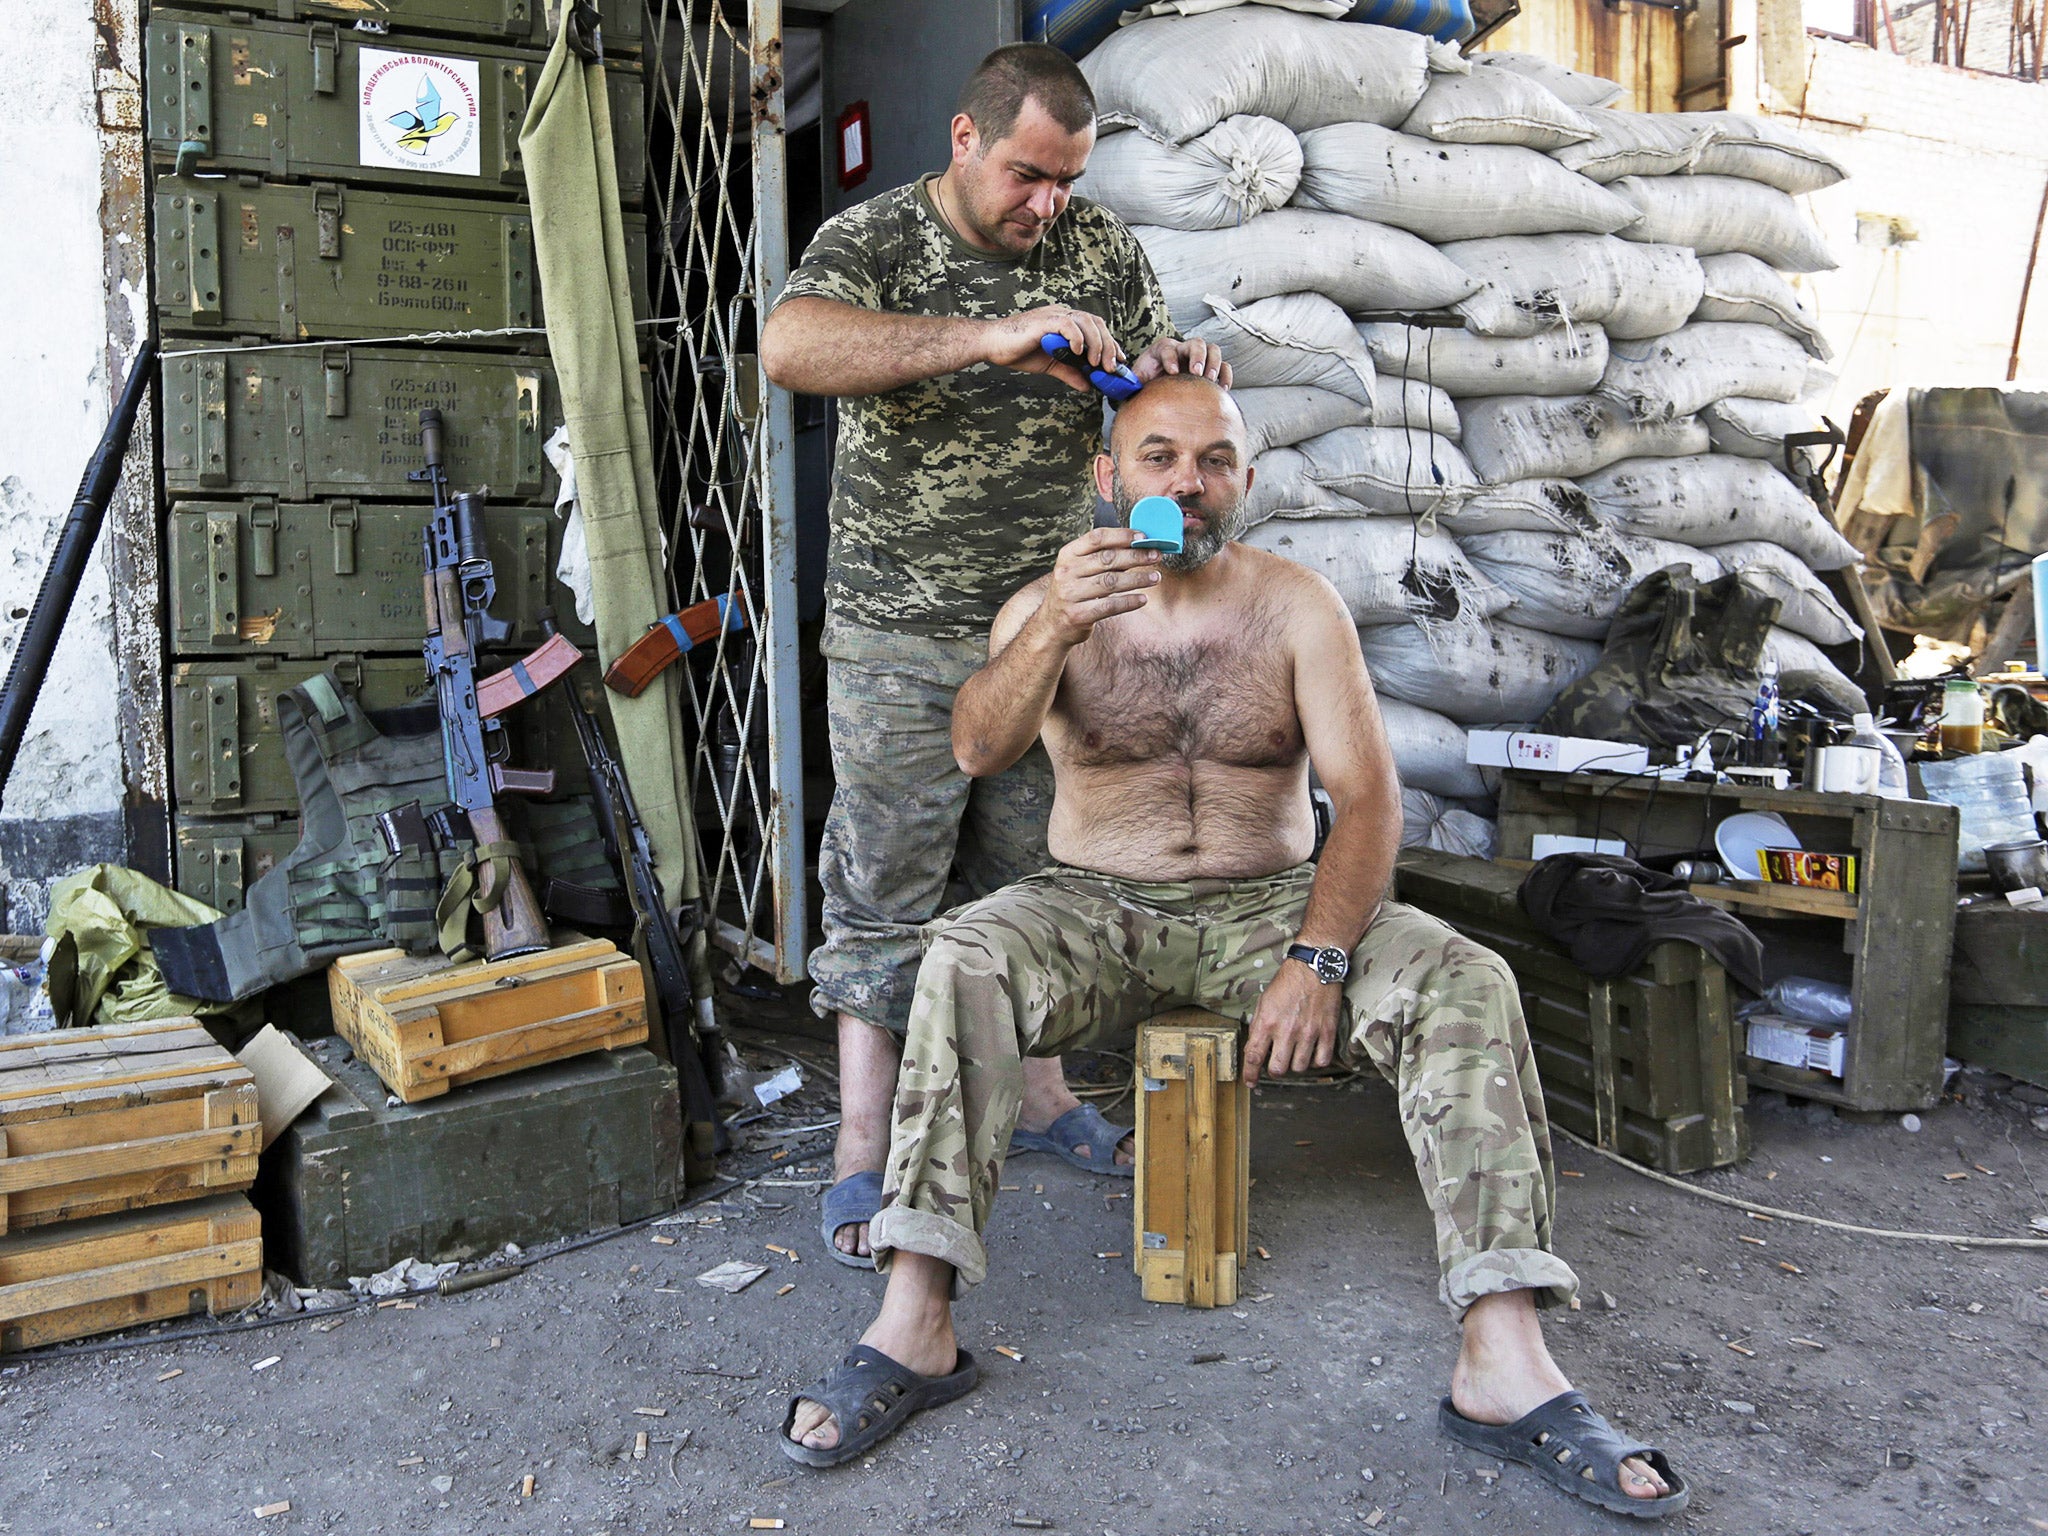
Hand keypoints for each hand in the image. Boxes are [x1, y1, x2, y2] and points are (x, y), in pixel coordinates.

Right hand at [981, 305, 1122, 393]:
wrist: (992, 345)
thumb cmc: (1017, 351)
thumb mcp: (1051, 365)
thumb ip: (1070, 372)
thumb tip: (1088, 386)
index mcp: (1066, 322)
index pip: (1096, 328)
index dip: (1111, 343)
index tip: (1119, 361)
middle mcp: (1063, 315)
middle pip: (1096, 323)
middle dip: (1109, 345)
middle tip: (1111, 367)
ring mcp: (1054, 315)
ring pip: (1086, 322)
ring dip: (1097, 343)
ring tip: (1097, 363)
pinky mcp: (1044, 321)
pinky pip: (1068, 324)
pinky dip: (1077, 337)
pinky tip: (1078, 352)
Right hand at [1031, 526, 1161, 646]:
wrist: (1052, 624)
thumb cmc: (1075, 591)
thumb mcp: (1079, 569)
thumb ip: (1103, 557)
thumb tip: (1138, 544)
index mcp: (1068, 554)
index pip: (1097, 538)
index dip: (1122, 535)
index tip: (1143, 537)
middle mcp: (1067, 572)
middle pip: (1107, 559)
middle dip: (1136, 556)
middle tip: (1156, 555)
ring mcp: (1070, 594)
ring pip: (1111, 582)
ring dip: (1137, 579)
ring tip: (1155, 578)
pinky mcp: (1078, 615)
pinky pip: (1109, 606)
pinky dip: (1129, 602)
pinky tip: (1142, 599)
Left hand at [1133, 335, 1232, 387]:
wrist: (1159, 391)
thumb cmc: (1146, 385)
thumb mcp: (1134, 382)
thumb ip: (1128, 382)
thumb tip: (1116, 386)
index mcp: (1162, 350)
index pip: (1169, 348)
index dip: (1171, 358)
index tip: (1172, 372)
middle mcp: (1183, 350)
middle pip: (1196, 343)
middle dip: (1198, 356)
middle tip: (1197, 373)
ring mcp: (1198, 358)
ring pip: (1213, 350)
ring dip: (1213, 363)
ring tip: (1209, 380)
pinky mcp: (1210, 369)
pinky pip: (1225, 366)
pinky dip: (1225, 375)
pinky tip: (1221, 389)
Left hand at [1242, 957, 1340, 1086]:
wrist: (1314, 966)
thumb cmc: (1288, 982)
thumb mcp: (1264, 1001)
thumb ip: (1259, 1026)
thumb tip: (1255, 1048)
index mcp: (1267, 1022)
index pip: (1254, 1057)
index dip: (1250, 1074)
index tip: (1250, 1081)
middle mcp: (1287, 1030)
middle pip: (1278, 1069)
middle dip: (1275, 1070)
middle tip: (1276, 1064)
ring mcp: (1308, 1032)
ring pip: (1300, 1067)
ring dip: (1295, 1064)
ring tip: (1295, 1053)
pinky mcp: (1327, 1032)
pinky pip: (1321, 1060)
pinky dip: (1316, 1061)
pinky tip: (1313, 1052)